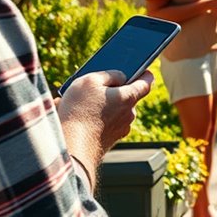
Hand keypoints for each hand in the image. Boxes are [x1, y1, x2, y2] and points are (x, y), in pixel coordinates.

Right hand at [58, 70, 153, 184]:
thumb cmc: (80, 111)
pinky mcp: (108, 141)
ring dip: (99, 106)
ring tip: (76, 103)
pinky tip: (73, 117)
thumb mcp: (91, 81)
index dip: (144, 74)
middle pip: (126, 97)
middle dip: (113, 91)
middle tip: (96, 87)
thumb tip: (121, 77)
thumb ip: (110, 75)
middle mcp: (129, 115)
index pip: (146, 83)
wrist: (70, 148)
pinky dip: (92, 119)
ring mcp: (120, 130)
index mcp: (129, 98)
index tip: (143, 70)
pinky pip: (102, 124)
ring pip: (112, 112)